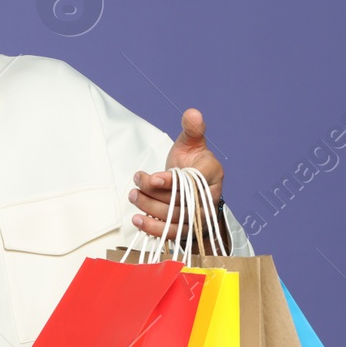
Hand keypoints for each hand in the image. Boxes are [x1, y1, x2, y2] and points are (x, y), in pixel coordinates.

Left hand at [129, 108, 225, 245]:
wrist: (193, 187)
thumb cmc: (191, 164)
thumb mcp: (191, 144)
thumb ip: (191, 129)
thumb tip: (193, 113)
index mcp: (212, 173)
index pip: (192, 180)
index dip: (171, 181)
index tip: (151, 177)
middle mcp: (209, 197)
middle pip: (181, 200)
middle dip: (154, 193)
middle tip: (135, 185)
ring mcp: (200, 216)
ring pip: (174, 217)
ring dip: (150, 208)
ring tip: (133, 196)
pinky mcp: (188, 230)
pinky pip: (172, 233)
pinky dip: (154, 229)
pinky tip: (138, 220)